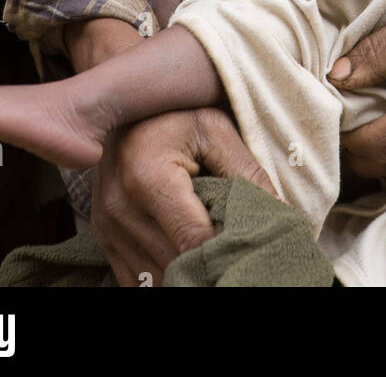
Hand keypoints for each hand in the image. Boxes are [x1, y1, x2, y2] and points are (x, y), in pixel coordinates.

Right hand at [91, 107, 274, 285]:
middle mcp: (119, 207)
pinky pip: (136, 281)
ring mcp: (107, 227)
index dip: (229, 251)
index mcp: (146, 176)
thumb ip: (247, 174)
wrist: (124, 104)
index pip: (195, 241)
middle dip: (212, 265)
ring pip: (156, 279)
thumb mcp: (216, 129)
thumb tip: (281, 218)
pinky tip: (190, 261)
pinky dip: (167, 276)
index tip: (255, 251)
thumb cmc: (177, 112)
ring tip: (217, 257)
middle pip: (176, 265)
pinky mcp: (104, 239)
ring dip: (189, 274)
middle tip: (241, 255)